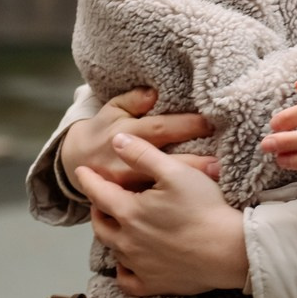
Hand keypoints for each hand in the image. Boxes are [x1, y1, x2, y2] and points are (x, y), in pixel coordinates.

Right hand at [61, 88, 217, 192]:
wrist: (75, 162)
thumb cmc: (102, 130)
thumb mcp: (112, 110)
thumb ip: (132, 100)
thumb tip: (153, 93)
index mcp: (125, 135)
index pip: (161, 129)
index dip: (186, 126)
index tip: (211, 124)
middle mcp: (126, 163)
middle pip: (165, 163)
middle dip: (194, 164)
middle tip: (221, 164)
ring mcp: (127, 186)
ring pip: (161, 188)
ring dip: (189, 187)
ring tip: (217, 183)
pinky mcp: (128, 203)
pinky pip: (154, 204)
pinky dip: (176, 202)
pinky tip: (198, 201)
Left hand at [75, 136, 247, 295]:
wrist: (229, 250)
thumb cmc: (204, 208)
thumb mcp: (175, 171)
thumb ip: (143, 154)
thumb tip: (116, 140)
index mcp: (129, 212)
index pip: (98, 193)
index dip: (89, 180)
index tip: (82, 171)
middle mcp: (127, 241)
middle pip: (100, 224)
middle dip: (97, 209)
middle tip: (100, 199)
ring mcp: (139, 265)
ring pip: (113, 250)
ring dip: (111, 235)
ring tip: (116, 225)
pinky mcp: (153, 284)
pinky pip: (127, 281)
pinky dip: (123, 271)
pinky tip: (127, 263)